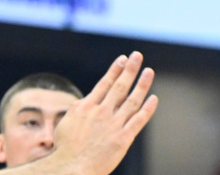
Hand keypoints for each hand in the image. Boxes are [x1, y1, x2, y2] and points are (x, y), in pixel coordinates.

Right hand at [52, 52, 157, 174]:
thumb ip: (77, 109)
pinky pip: (138, 121)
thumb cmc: (65, 149)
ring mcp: (114, 125)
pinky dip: (147, 109)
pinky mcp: (123, 140)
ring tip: (149, 71)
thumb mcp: (66, 123)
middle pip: (120, 86)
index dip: (115, 70)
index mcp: (87, 107)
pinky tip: (153, 98)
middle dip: (130, 69)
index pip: (105, 83)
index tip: (123, 59)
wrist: (71, 169)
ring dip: (142, 84)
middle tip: (138, 55)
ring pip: (132, 100)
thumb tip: (84, 100)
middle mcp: (102, 112)